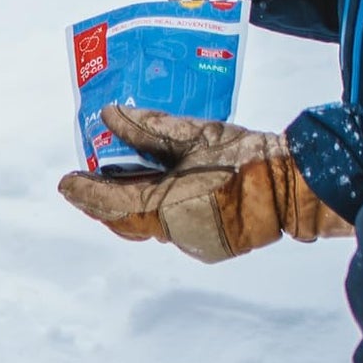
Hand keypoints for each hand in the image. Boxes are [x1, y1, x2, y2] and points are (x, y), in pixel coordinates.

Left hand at [57, 105, 351, 262]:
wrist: (297, 188)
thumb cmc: (247, 157)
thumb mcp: (195, 134)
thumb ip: (149, 127)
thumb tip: (109, 115)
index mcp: (168, 203)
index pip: (113, 200)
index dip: (85, 192)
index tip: (65, 182)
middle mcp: (175, 230)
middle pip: (125, 220)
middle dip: (102, 203)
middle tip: (84, 185)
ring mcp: (193, 243)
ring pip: (147, 228)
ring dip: (129, 209)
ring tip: (115, 186)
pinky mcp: (209, 248)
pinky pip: (170, 231)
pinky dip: (156, 215)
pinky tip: (155, 196)